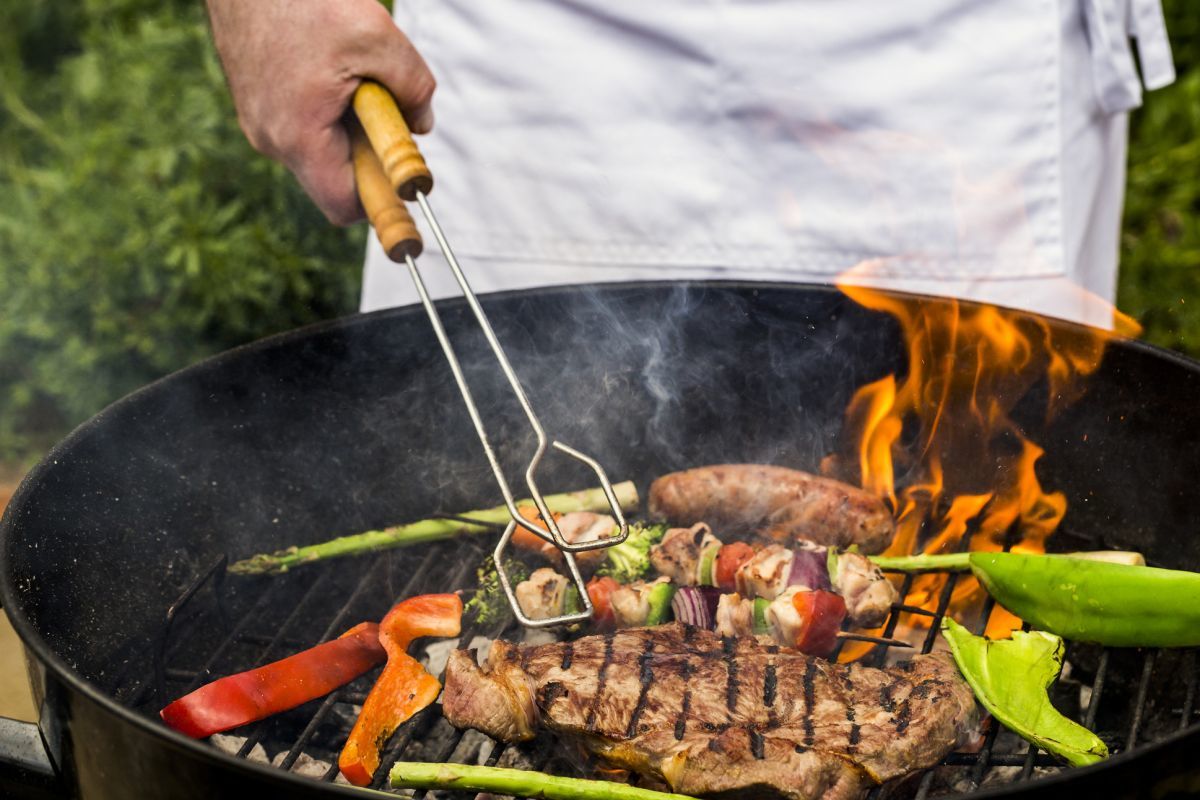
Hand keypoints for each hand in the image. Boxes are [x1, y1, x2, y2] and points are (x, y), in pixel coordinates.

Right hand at [205, 0, 434, 223]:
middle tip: (382, 107)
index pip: (345, 206)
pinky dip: (326, 112)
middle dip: (369, 154)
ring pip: (321, 152)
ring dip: (348, 128)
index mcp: (299, 136)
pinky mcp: (256, 106)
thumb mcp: (379, 38)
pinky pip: (302, 129)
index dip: (382, 199)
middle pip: (336, 180)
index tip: (405, 179)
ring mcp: (258, 124)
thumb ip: (414, 88)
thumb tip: (421, 124)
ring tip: (352, 78)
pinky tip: (330, 70)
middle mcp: (271, 140)